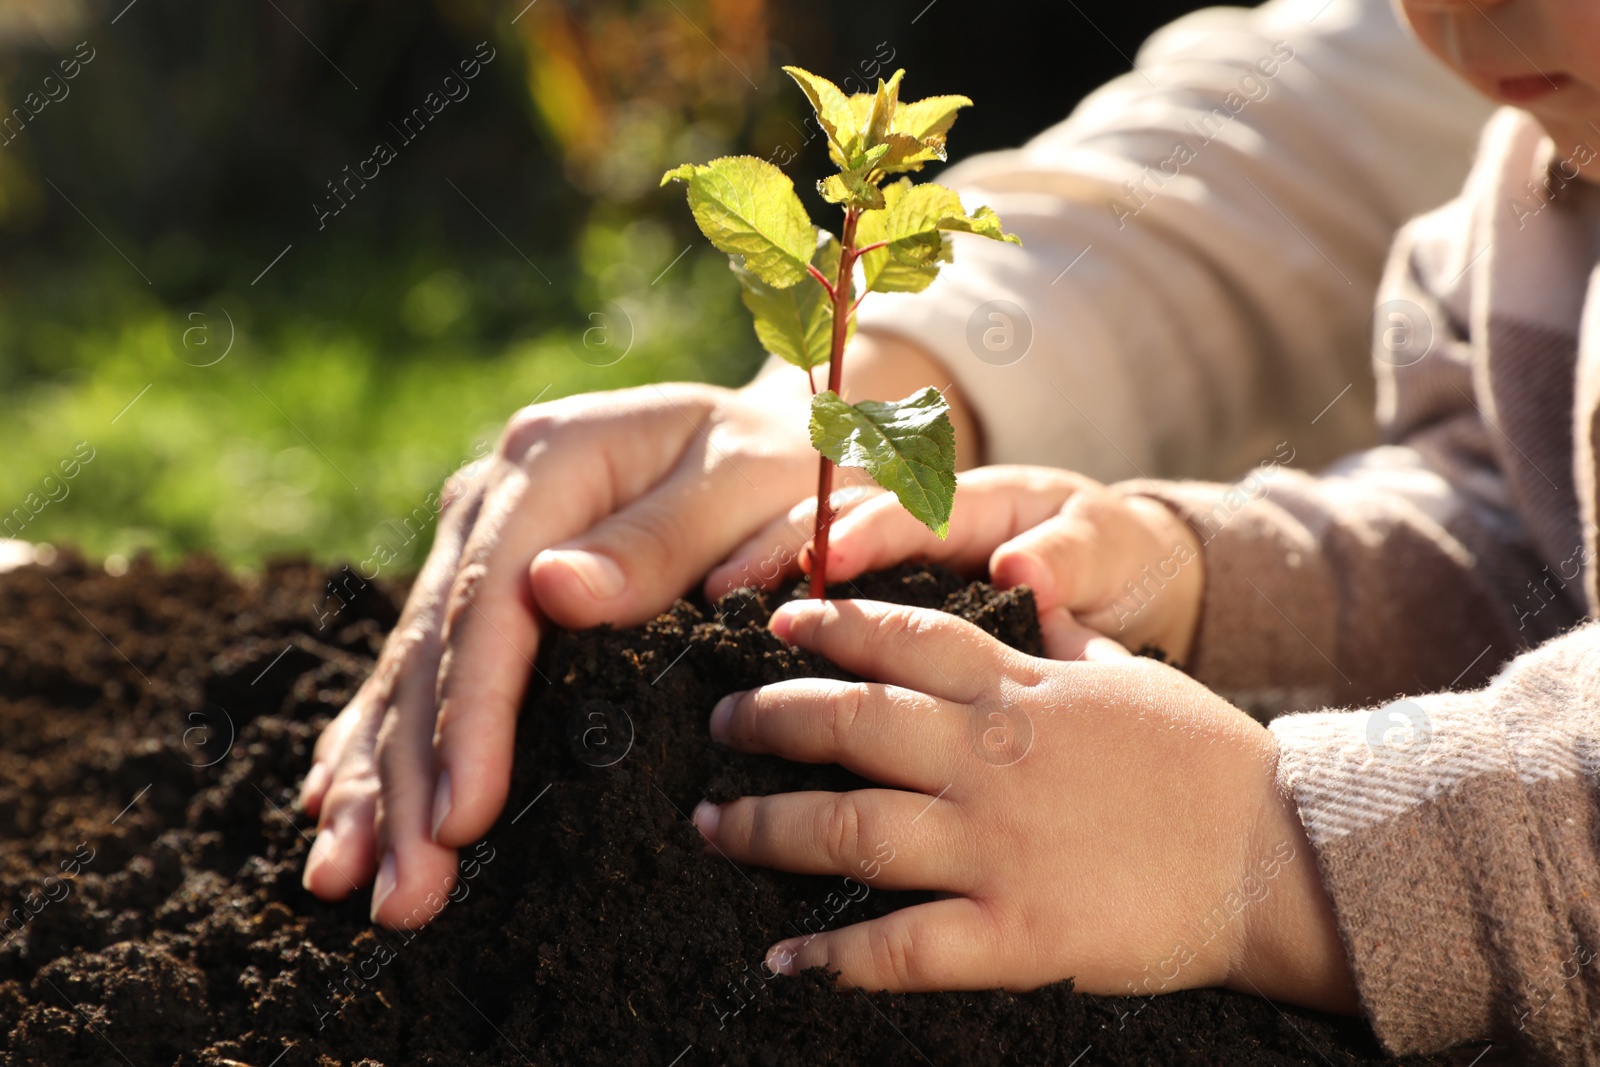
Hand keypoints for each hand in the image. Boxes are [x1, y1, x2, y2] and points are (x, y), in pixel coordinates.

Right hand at [299, 332, 977, 925]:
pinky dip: (372, 741)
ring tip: (348, 882)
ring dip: (376, 779)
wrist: (770, 436)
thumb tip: (558, 591)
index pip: (490, 598)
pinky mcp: (475, 579)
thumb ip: (663, 537)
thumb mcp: (751, 481)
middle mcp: (494, 498)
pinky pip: (412, 669)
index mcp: (554, 458)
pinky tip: (333, 810)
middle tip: (404, 894)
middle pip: (433, 647)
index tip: (462, 819)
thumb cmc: (780, 465)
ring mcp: (475, 538)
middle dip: (411, 778)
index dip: (471, 715)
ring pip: (407, 669)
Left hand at [692, 599, 1356, 1012]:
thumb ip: (1069, 636)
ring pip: (849, 828)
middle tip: (719, 723)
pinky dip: (835, 957)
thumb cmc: (1205, 760)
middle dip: (769, 718)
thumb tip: (1033, 587)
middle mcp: (991, 759)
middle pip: (850, 722)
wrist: (1278, 856)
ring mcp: (996, 846)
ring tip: (713, 824)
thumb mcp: (1134, 675)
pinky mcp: (1014, 931)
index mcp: (1020, 692)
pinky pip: (902, 945)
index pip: (904, 639)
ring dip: (767, 828)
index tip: (777, 621)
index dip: (831, 625)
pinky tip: (785, 960)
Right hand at [715, 466, 1204, 662]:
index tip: (824, 561)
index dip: (867, 530)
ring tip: (710, 604)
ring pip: (822, 549)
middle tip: (726, 582)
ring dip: (767, 568)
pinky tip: (738, 639)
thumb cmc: (1113, 559)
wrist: (1119, 576)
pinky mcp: (889, 597)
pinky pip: (831, 595)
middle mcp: (930, 515)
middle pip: (843, 516)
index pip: (915, 505)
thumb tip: (1020, 567)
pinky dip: (786, 608)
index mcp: (983, 499)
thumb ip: (1069, 557)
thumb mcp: (1107, 550)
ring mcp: (903, 552)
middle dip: (784, 541)